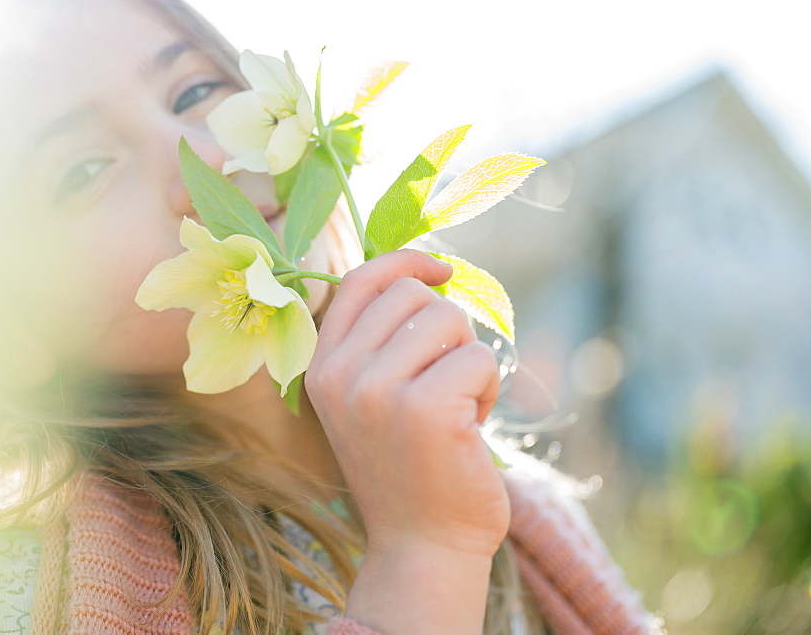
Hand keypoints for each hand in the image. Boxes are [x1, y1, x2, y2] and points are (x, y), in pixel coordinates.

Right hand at [306, 250, 508, 631]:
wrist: (423, 548)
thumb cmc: (411, 467)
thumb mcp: (373, 398)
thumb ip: (382, 341)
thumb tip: (429, 273)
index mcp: (322, 367)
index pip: (362, 280)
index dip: (408, 263)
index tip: (443, 272)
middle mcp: (340, 375)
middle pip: (414, 295)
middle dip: (447, 331)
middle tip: (446, 384)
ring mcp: (378, 392)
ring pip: (450, 320)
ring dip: (468, 360)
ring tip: (457, 409)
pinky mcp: (426, 410)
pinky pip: (480, 359)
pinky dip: (488, 389)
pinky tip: (471, 429)